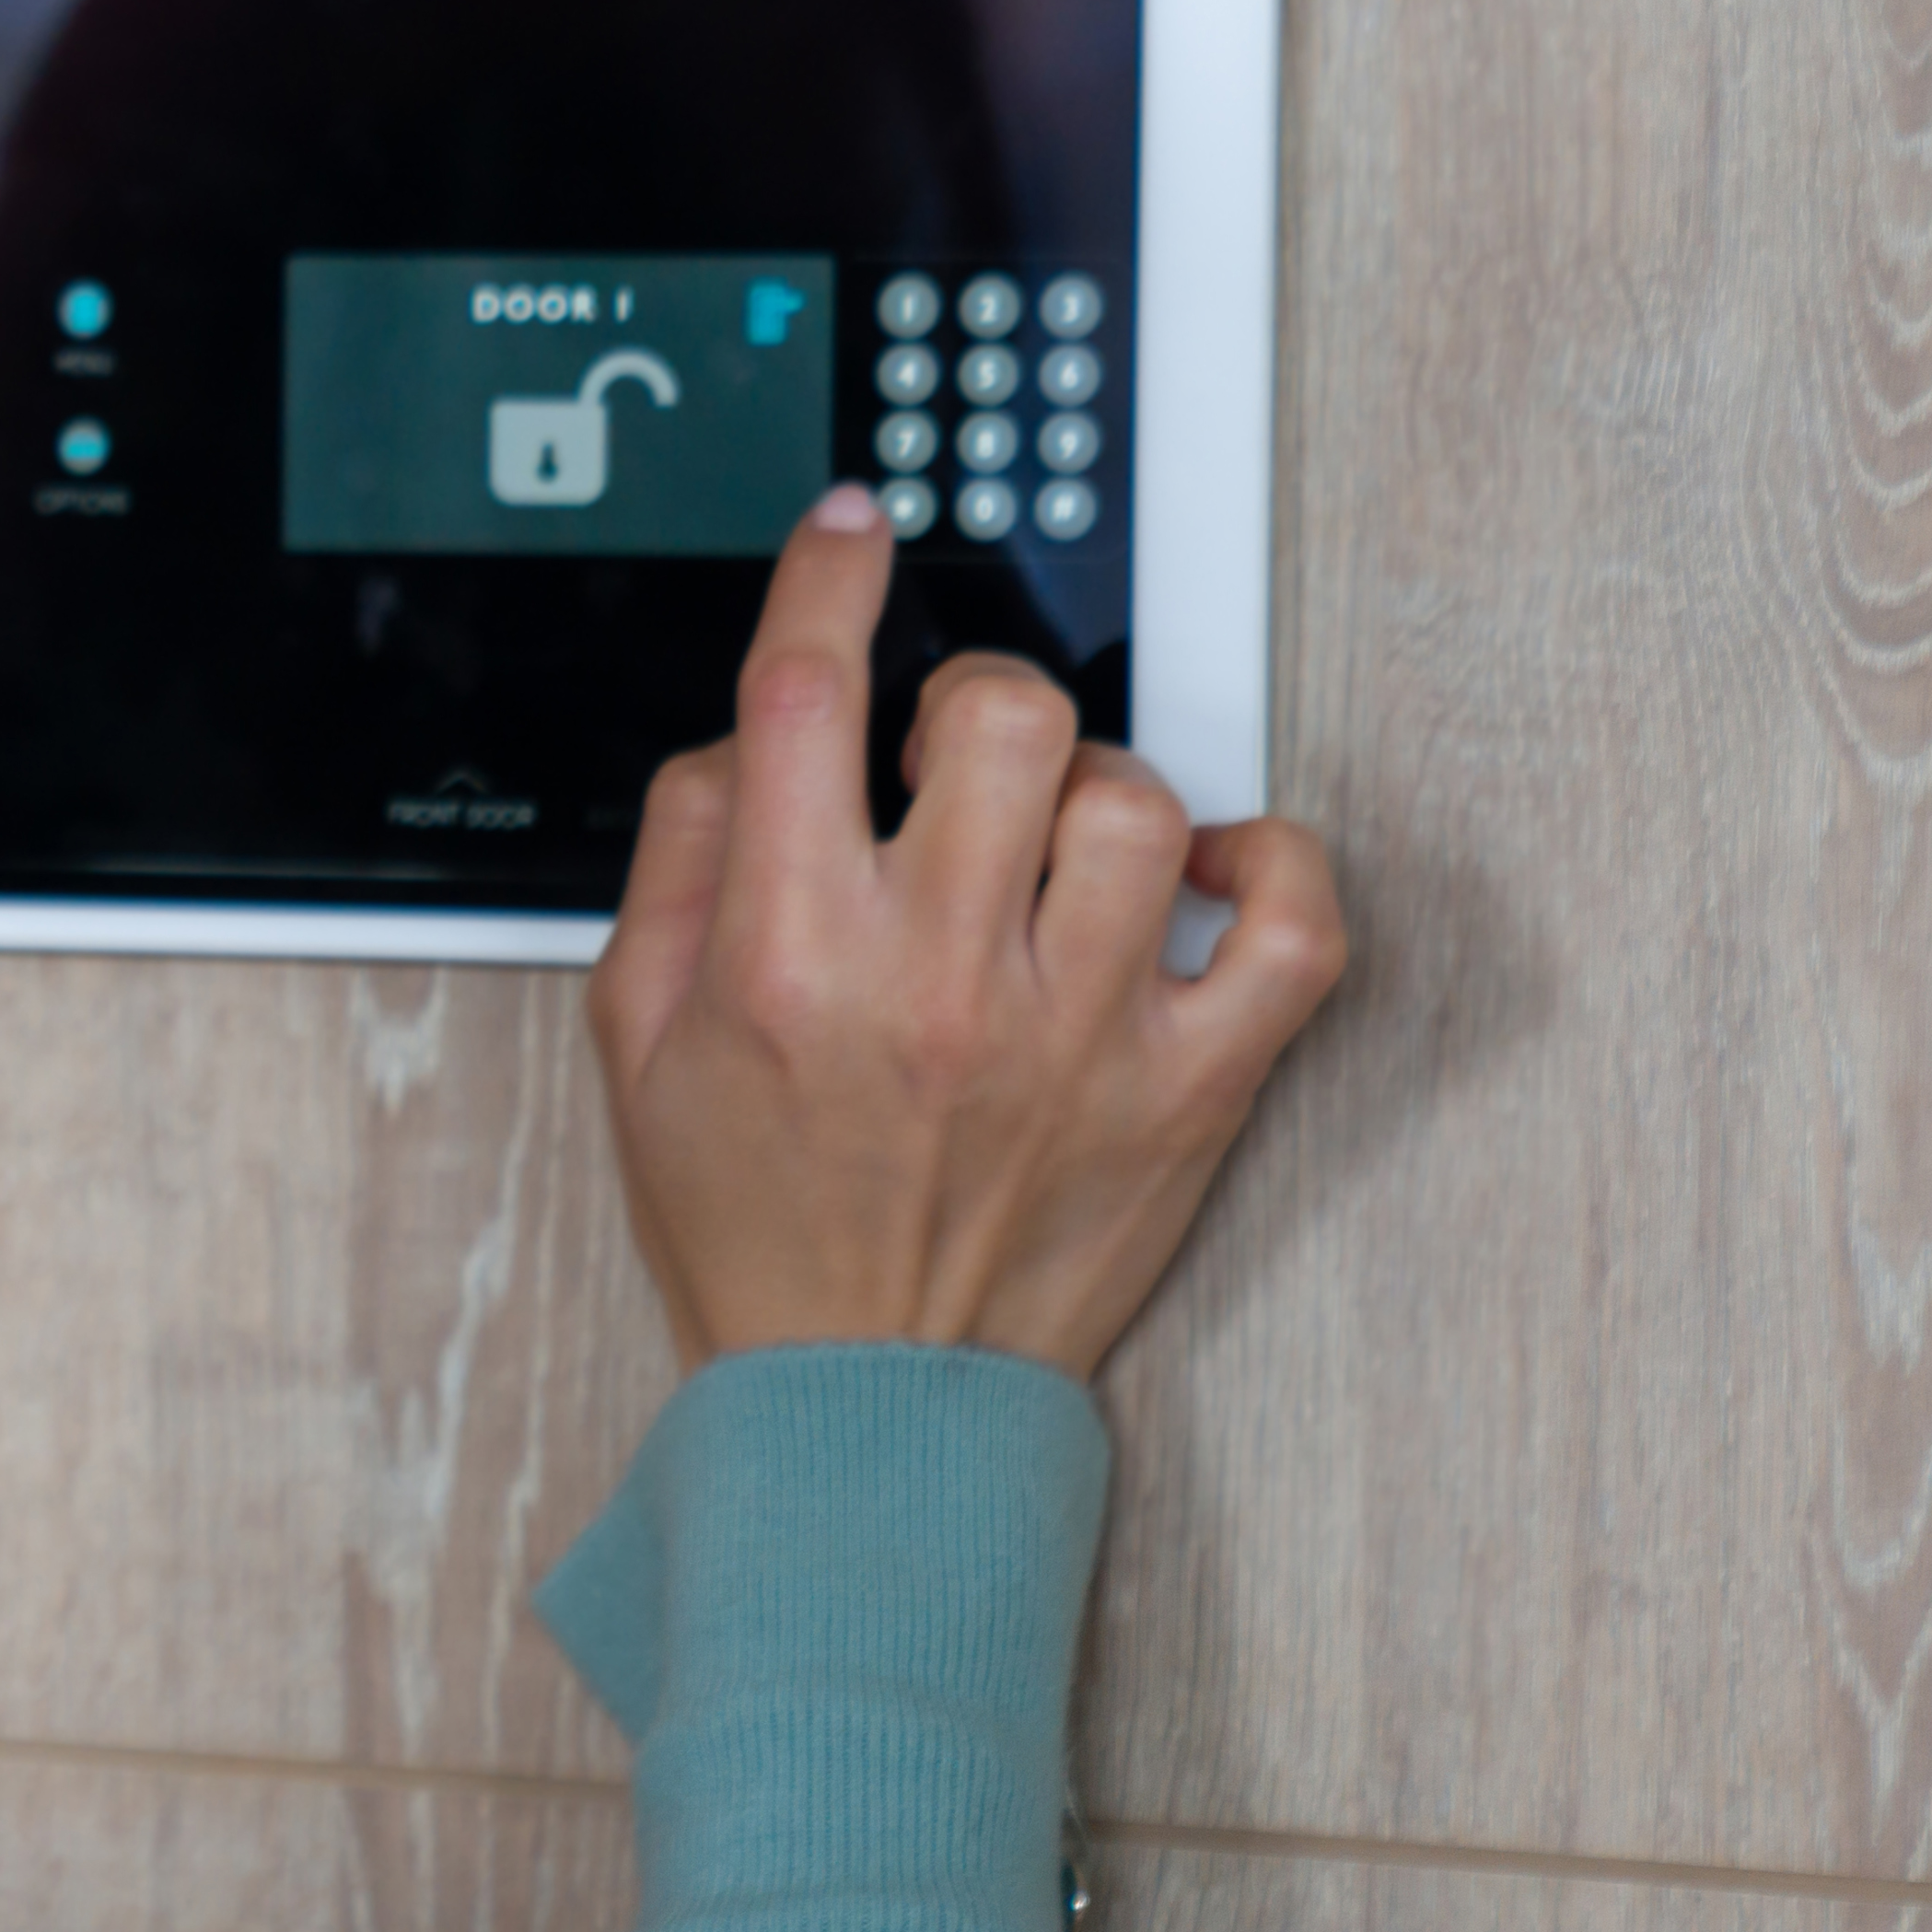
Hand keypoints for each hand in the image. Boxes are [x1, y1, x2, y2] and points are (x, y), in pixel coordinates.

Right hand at [586, 494, 1350, 1377]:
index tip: (856, 533)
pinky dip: (1267, 863)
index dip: (832, 577)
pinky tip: (1196, 873)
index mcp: (790, 960)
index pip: (808, 698)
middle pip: (1003, 719)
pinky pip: (1294, 921)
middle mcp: (941, 983)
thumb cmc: (756, 1221)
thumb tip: (748, 735)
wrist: (865, 1398)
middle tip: (951, 761)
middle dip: (972, 702)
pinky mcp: (1193, 1086)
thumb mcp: (638, 1040)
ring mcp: (1085, 1034)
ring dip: (1090, 788)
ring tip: (1050, 844)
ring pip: (1136, 798)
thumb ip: (681, 864)